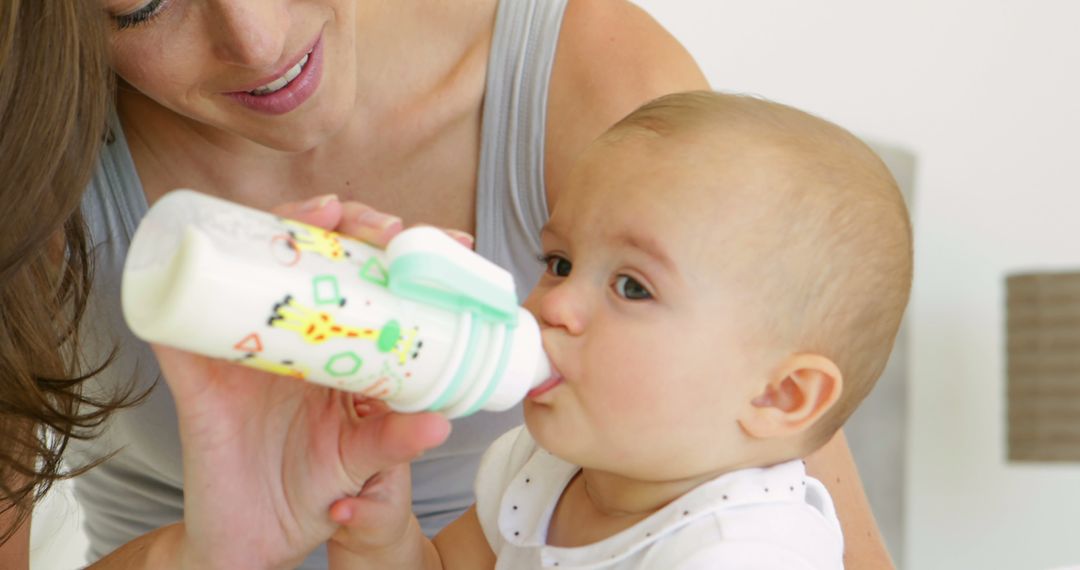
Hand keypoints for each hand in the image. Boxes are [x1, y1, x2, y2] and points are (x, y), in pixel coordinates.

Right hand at [157, 195, 452, 569]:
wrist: (253, 542)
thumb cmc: (309, 492)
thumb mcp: (360, 462)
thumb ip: (394, 443)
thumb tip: (440, 424)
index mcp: (332, 349)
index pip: (367, 283)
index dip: (400, 254)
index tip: (451, 244)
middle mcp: (287, 337)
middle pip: (314, 258)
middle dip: (351, 226)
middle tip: (387, 229)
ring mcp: (241, 351)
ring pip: (254, 268)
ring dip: (286, 230)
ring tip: (326, 216)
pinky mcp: (195, 378)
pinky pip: (178, 327)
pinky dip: (185, 288)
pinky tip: (212, 252)